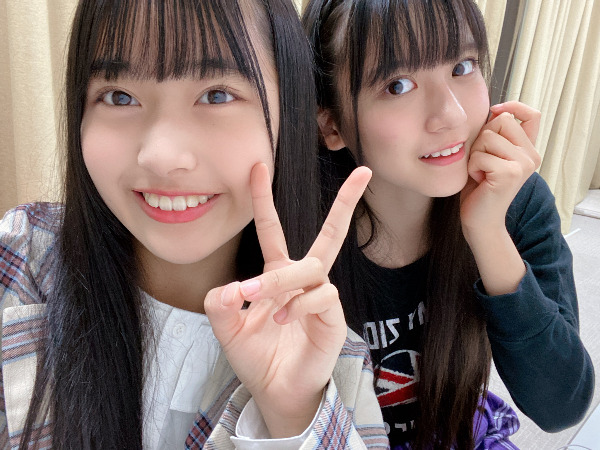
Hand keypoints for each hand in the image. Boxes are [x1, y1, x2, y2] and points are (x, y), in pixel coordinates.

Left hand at [204, 163, 371, 437]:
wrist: (276, 391)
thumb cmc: (256, 356)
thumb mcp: (226, 329)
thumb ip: (219, 305)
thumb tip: (229, 287)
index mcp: (277, 275)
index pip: (272, 229)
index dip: (264, 199)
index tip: (258, 167)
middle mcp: (304, 279)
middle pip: (330, 233)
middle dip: (346, 202)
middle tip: (363, 173)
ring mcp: (321, 295)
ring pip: (311, 267)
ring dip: (280, 280)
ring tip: (254, 299)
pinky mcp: (333, 315)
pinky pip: (321, 295)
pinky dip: (298, 304)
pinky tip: (283, 319)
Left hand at [460, 101, 540, 237]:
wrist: (480, 220)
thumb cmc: (480, 187)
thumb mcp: (488, 155)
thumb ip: (495, 135)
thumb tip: (495, 111)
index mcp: (528, 150)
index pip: (533, 115)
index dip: (513, 106)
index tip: (494, 110)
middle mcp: (531, 155)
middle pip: (502, 121)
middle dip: (483, 138)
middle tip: (482, 161)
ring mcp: (523, 164)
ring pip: (487, 137)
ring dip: (475, 155)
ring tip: (481, 172)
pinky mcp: (511, 173)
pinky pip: (480, 156)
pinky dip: (472, 167)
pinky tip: (480, 181)